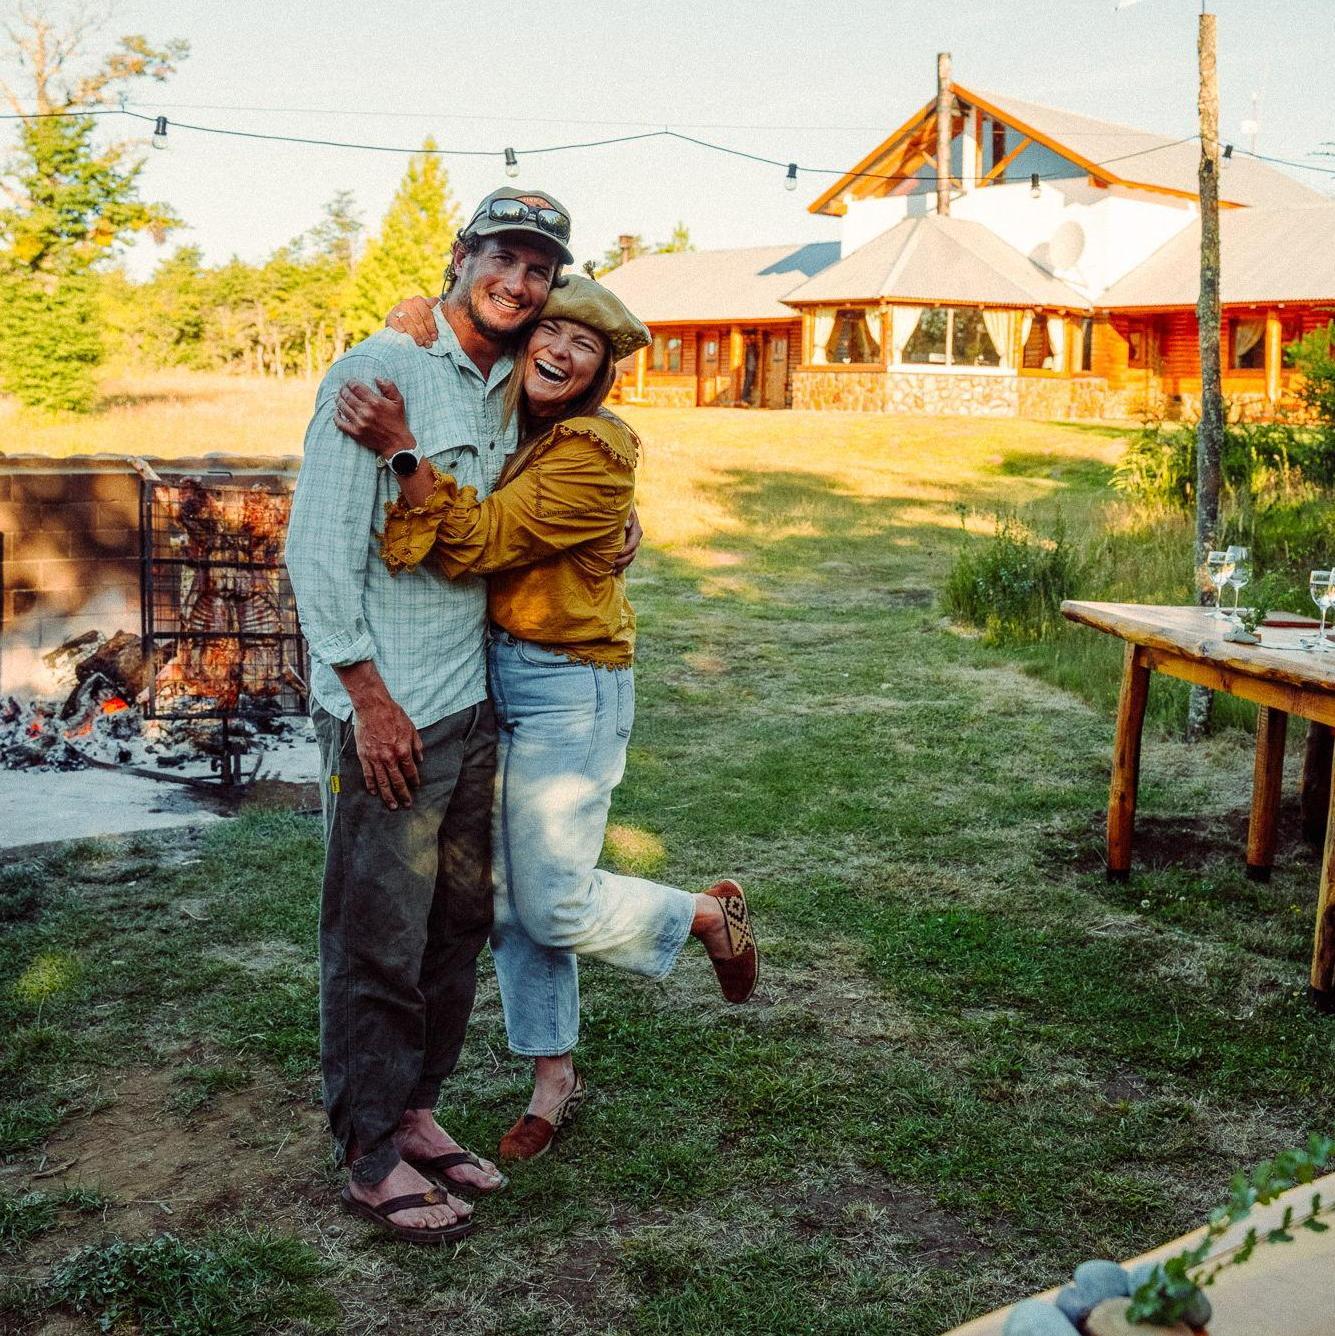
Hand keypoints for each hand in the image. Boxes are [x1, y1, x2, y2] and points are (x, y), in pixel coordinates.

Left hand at [334, 378, 413, 456]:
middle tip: (342, 388)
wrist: (397, 443)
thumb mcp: (398, 401)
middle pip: (347, 396)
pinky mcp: (355, 433)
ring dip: (338, 399)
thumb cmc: (397, 421)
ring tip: (338, 396)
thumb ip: (389, 387)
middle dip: (343, 389)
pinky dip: (336, 416)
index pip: (356, 387)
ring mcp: (359, 423)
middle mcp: (365, 412)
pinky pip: (340, 423)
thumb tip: (377, 378)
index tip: (349, 381)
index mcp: (375, 402)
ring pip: (342, 407)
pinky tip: (337, 411)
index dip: (350, 382)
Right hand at [352, 691, 423, 809]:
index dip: (414, 781)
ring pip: (382, 782)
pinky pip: (368, 774)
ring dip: (388, 796)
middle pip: (397, 781)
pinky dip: (371, 785)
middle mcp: (389, 757)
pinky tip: (374, 793)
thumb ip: (416, 745)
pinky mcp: (364, 756)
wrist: (373, 707)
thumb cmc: (393, 715)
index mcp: (403, 750)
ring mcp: (375, 758)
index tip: (415, 787)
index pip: (410, 771)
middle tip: (407, 804)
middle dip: (403, 794)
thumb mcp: (411, 728)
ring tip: (392, 806)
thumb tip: (420, 760)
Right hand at [386, 296, 440, 347]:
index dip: (431, 326)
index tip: (434, 337)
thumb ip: (434, 312)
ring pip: (407, 320)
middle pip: (418, 318)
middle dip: (424, 333)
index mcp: (419, 301)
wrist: (400, 327)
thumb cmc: (418, 323)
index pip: (427, 313)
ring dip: (415, 333)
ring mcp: (398, 309)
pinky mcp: (390, 317)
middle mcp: (408, 303)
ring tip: (420, 343)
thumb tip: (439, 304)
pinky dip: (399, 327)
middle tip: (428, 343)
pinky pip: (394, 321)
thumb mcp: (427, 317)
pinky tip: (403, 332)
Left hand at [612, 506, 642, 573]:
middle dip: (622, 561)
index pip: (633, 543)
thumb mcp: (624, 510)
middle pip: (632, 554)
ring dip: (621, 566)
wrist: (619, 507)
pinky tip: (612, 572)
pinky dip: (620, 566)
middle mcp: (636, 539)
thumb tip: (626, 525)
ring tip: (611, 570)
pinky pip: (626, 559)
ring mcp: (632, 544)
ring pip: (629, 559)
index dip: (626, 551)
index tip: (616, 555)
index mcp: (636, 530)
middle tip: (611, 565)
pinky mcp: (627, 548)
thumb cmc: (620, 508)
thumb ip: (624, 518)